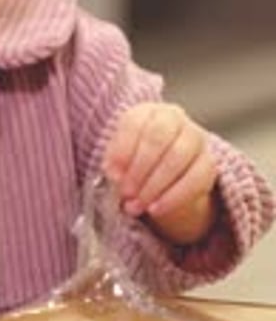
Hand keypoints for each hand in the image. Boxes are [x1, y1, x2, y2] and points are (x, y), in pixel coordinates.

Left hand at [104, 102, 217, 244]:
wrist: (164, 171)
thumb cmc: (137, 159)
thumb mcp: (121, 157)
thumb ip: (116, 164)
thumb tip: (116, 176)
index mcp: (147, 111)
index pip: (135, 123)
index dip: (122, 150)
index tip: (112, 175)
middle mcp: (174, 118)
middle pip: (158, 137)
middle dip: (139, 169)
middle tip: (126, 193)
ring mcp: (195, 138)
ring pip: (178, 157)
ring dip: (155, 185)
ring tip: (138, 205)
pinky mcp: (209, 162)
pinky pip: (195, 179)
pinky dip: (173, 197)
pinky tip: (156, 208)